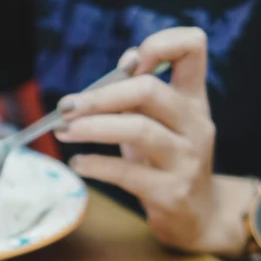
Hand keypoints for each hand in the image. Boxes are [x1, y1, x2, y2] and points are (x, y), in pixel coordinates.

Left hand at [56, 27, 247, 255]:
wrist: (197, 216)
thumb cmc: (168, 163)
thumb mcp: (162, 124)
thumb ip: (143, 96)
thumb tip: (125, 59)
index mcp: (194, 100)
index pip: (193, 47)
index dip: (161, 43)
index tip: (128, 62)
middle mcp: (196, 125)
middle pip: (149, 91)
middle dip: (101, 96)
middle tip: (65, 106)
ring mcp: (186, 160)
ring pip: (138, 130)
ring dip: (94, 128)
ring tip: (63, 131)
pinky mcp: (171, 192)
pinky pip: (127, 173)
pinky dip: (97, 166)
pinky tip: (78, 163)